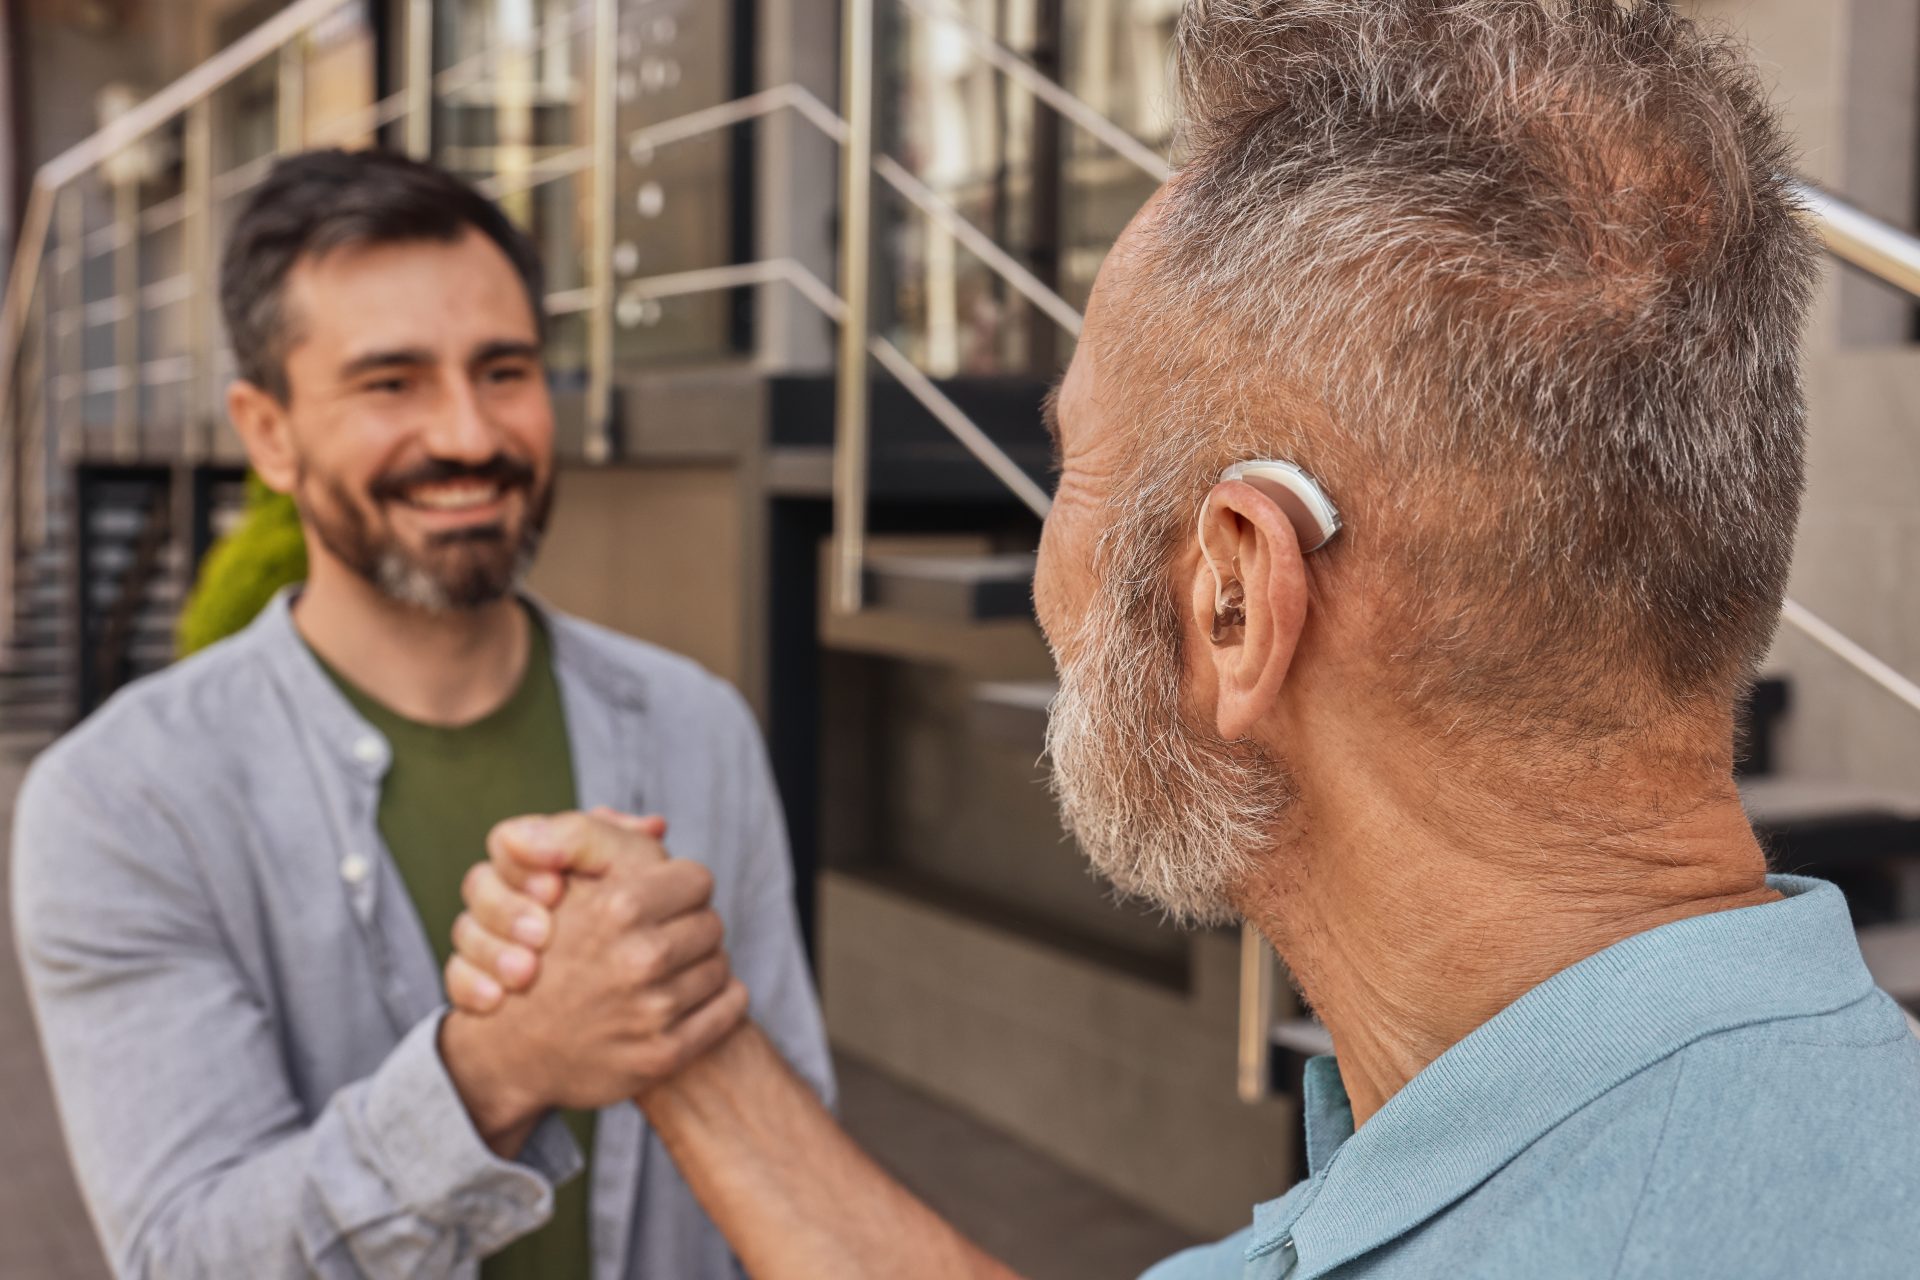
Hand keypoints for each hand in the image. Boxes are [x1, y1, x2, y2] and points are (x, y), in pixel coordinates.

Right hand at [438, 811, 750, 1149]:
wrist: (513, 1047)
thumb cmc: (544, 949)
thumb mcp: (557, 879)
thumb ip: (593, 835)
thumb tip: (657, 824)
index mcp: (618, 908)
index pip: (697, 879)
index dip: (676, 888)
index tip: (656, 901)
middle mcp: (638, 960)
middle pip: (712, 923)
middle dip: (688, 926)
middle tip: (659, 937)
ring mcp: (653, 1012)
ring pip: (721, 966)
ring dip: (700, 965)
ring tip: (665, 970)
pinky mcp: (665, 1053)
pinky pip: (730, 1007)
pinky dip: (719, 1001)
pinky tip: (687, 999)